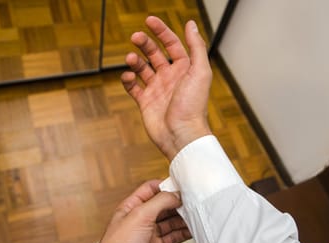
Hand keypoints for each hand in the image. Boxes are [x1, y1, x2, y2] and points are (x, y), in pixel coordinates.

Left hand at [68, 180, 190, 242]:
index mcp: (132, 206)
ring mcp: (149, 233)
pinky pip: (173, 236)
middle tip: (196, 201)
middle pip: (164, 205)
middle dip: (179, 203)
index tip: (183, 185)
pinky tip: (194, 230)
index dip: (166, 185)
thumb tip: (176, 195)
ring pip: (171, 221)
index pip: (151, 188)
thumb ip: (160, 202)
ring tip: (199, 215)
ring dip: (183, 218)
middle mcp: (141, 218)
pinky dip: (184, 233)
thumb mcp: (140, 216)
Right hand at [121, 16, 212, 160]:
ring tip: (130, 59)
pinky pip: (133, 87)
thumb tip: (191, 24)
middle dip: (144, 43)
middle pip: (155, 54)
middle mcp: (171, 78)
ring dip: (135, 61)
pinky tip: (128, 76)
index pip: (172, 44)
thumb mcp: (200, 72)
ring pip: (142, 68)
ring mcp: (158, 90)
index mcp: (185, 69)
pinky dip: (128, 80)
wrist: (181, 135)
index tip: (149, 20)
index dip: (161, 31)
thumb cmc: (193, 106)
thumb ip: (196, 46)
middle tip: (135, 37)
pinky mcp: (146, 103)